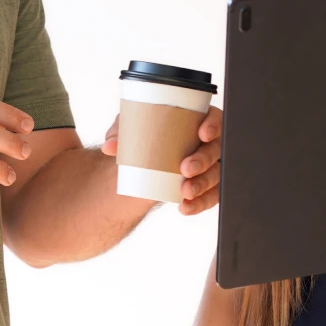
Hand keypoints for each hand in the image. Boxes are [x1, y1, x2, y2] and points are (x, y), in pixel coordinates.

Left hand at [100, 104, 222, 215]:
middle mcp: (207, 143)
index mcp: (196, 121)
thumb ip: (120, 132)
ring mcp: (209, 166)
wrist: (139, 162)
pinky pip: (210, 196)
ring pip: (216, 175)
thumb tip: (110, 146)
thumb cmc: (142, 136)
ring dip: (203, 184)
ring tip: (185, 192)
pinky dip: (199, 203)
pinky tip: (185, 207)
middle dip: (204, 160)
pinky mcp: (205, 187)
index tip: (202, 134)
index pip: (215, 118)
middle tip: (186, 168)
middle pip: (216, 149)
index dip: (214, 125)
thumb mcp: (131, 128)